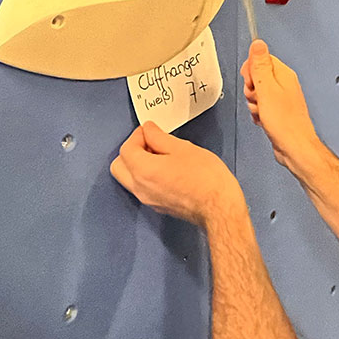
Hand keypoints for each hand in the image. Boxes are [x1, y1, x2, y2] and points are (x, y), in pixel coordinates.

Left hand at [110, 122, 242, 226]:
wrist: (219, 208)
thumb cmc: (205, 178)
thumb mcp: (182, 148)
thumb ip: (159, 137)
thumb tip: (148, 131)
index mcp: (143, 171)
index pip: (126, 149)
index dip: (138, 135)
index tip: (151, 131)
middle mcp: (140, 188)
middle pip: (119, 166)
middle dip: (131, 151)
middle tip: (150, 143)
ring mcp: (148, 200)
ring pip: (129, 178)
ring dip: (137, 164)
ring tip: (160, 156)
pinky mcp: (158, 206)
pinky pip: (142, 188)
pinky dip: (146, 176)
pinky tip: (166, 169)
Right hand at [241, 40, 320, 171]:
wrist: (294, 147)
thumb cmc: (285, 122)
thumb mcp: (267, 89)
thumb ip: (260, 65)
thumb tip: (258, 43)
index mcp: (283, 74)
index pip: (260, 59)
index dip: (251, 72)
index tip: (252, 84)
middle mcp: (284, 84)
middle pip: (257, 76)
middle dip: (251, 90)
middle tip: (258, 99)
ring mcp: (281, 98)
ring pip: (257, 93)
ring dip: (254, 104)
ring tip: (263, 112)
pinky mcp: (278, 111)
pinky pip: (261, 106)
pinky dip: (258, 113)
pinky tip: (264, 120)